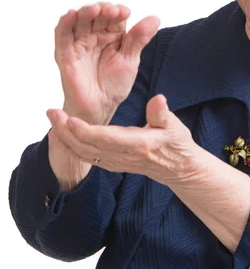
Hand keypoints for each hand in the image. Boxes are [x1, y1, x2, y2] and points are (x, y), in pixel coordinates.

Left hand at [46, 94, 201, 187]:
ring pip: (84, 154)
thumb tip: (158, 100)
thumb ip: (162, 114)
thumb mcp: (174, 126)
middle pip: (87, 147)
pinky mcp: (112, 163)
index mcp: (137, 145)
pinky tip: (62, 134)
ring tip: (52, 121)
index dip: (86, 130)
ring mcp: (116, 162)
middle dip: (66, 131)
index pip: (106, 139)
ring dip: (65, 138)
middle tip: (51, 112)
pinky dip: (72, 146)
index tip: (69, 119)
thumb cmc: (176, 143)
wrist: (178, 168)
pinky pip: (87, 157)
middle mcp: (123, 157)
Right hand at [55, 2, 159, 125]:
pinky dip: (65, 23)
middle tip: (112, 11)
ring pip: (79, 20)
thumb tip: (155, 19)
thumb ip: (139, 39)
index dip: (118, 11)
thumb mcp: (130, 60)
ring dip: (86, 12)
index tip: (125, 12)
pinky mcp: (65, 53)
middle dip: (103, 9)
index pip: (114, 16)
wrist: (100, 106)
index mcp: (112, 34)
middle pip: (96, 14)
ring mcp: (79, 43)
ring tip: (95, 9)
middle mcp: (95, 35)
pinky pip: (62, 35)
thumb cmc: (115, 84)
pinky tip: (71, 14)